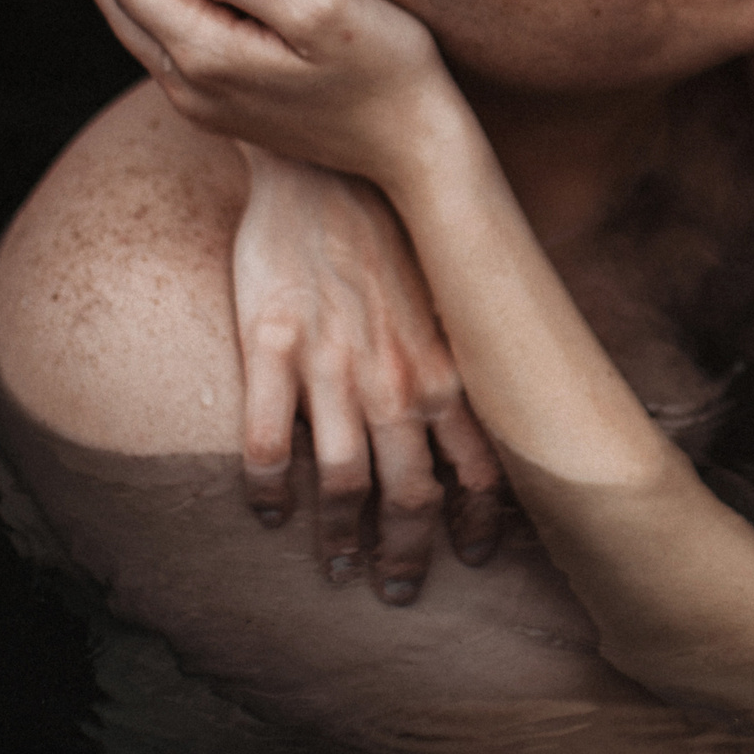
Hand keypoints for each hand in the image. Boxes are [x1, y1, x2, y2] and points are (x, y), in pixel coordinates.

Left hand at [90, 0, 458, 177]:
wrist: (415, 146)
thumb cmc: (384, 67)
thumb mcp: (318, 3)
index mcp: (200, 55)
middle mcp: (182, 87)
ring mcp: (196, 105)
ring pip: (139, 23)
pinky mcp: (217, 112)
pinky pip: (172, 49)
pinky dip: (199, 19)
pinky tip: (259, 21)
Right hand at [235, 148, 507, 602]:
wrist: (324, 163)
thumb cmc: (390, 231)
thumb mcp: (447, 298)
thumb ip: (461, 358)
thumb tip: (488, 413)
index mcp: (447, 366)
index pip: (482, 469)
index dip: (481, 523)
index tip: (476, 556)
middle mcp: (398, 377)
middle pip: (412, 496)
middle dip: (408, 554)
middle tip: (396, 590)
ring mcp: (333, 366)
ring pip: (343, 482)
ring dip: (341, 537)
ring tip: (337, 566)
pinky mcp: (272, 347)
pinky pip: (268, 442)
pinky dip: (268, 489)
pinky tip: (265, 512)